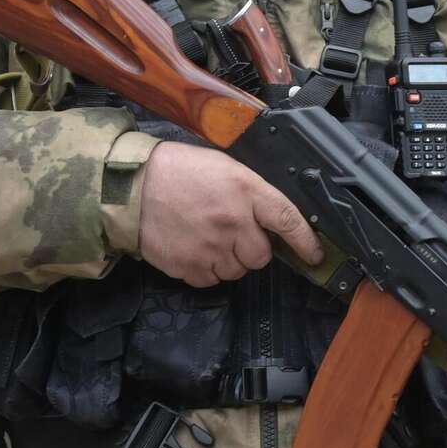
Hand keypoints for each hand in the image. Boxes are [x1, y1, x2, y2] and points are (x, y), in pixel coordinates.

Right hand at [136, 141, 323, 287]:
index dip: (306, 241)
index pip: (288, 220)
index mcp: (245, 190)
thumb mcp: (223, 166)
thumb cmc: (178, 171)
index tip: (316, 255)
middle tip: (232, 232)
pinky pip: (212, 280)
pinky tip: (193, 247)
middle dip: (252, 248)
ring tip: (206, 236)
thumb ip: (250, 192)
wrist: (131, 187)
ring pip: (237, 271)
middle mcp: (232, 221)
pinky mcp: (190, 267)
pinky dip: (206, 269)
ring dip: (228, 259)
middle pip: (261, 256)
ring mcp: (211, 248)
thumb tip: (271, 219)